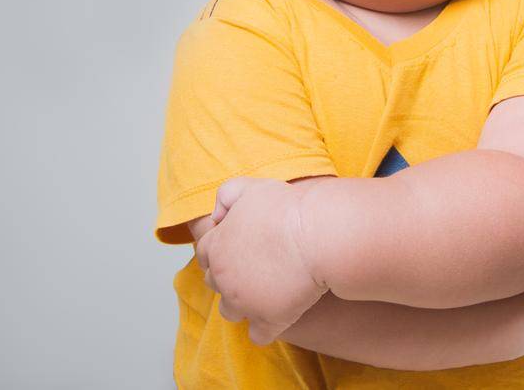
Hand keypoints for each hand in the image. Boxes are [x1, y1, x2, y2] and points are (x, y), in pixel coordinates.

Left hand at [195, 176, 326, 344]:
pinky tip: (279, 314)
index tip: (240, 248)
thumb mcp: (249, 188)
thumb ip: (225, 196)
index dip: (221, 251)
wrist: (318, 235)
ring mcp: (244, 303)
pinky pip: (258, 335)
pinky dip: (266, 328)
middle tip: (254, 267)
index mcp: (216, 247)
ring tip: (265, 292)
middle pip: (215, 283)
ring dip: (243, 304)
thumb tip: (217, 216)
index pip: (204, 254)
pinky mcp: (268, 320)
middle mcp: (223, 278)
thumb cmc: (287, 209)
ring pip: (231, 312)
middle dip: (230, 277)